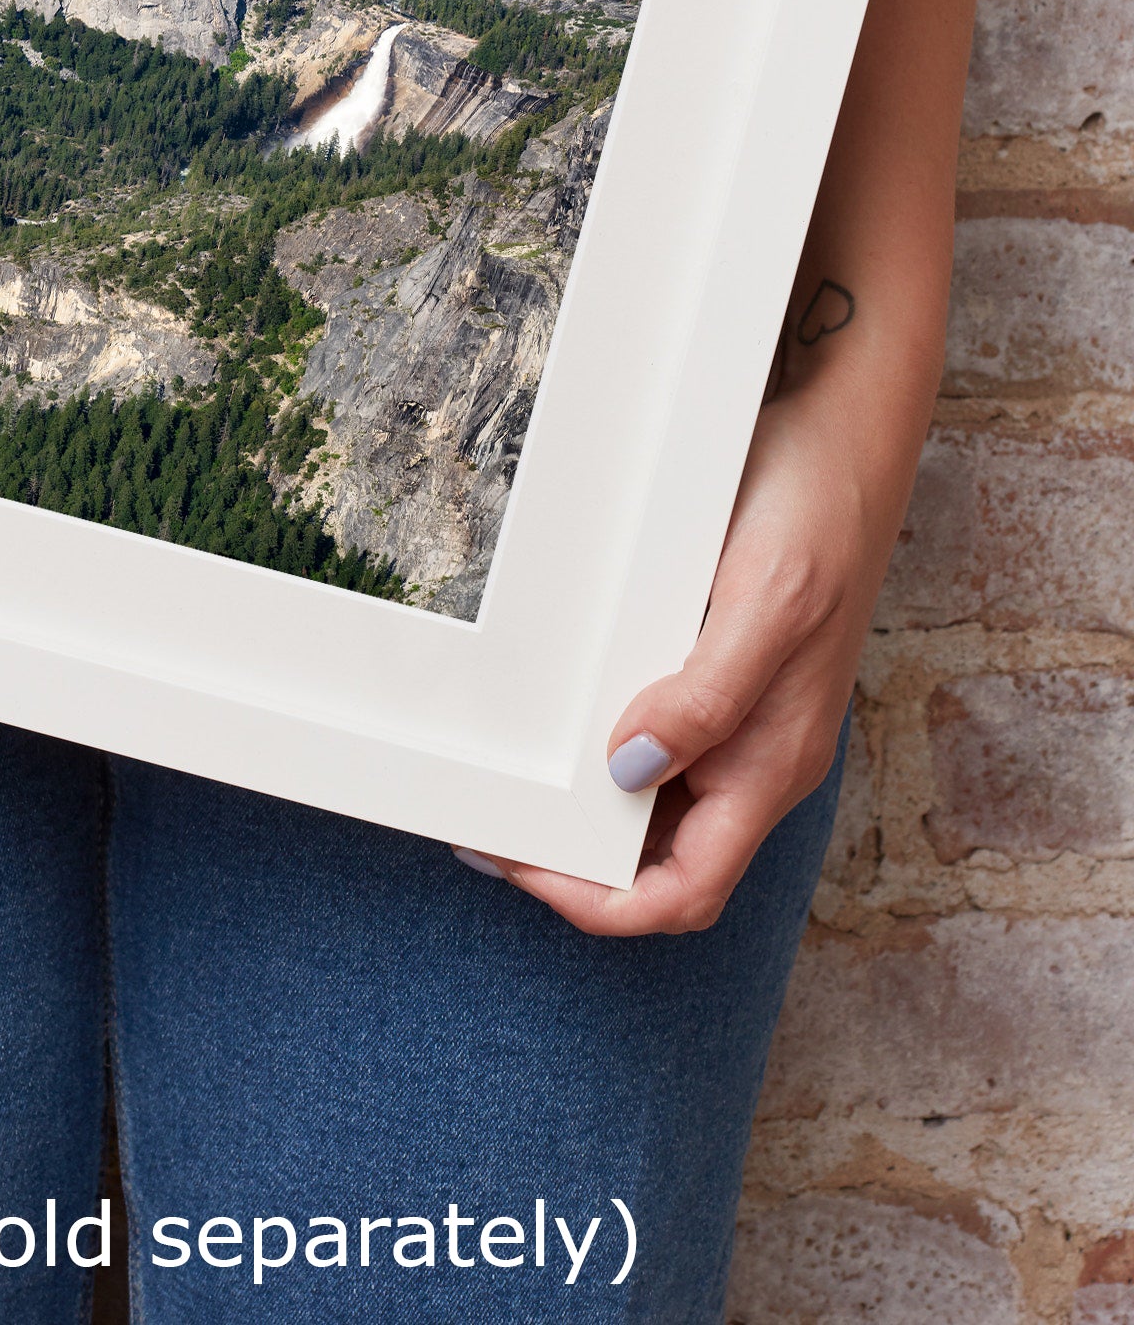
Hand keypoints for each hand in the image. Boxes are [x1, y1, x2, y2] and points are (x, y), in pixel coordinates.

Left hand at [460, 361, 911, 935]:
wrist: (847, 437)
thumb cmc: (818, 513)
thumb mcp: (765, 603)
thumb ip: (706, 698)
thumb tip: (629, 769)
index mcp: (772, 765)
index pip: (684, 890)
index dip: (602, 901)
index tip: (522, 865)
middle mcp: (758, 759)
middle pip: (663, 864)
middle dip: (577, 865)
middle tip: (492, 826)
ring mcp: (743, 721)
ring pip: (657, 810)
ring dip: (586, 813)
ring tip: (510, 785)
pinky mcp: (725, 675)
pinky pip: (660, 744)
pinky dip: (603, 754)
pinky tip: (558, 724)